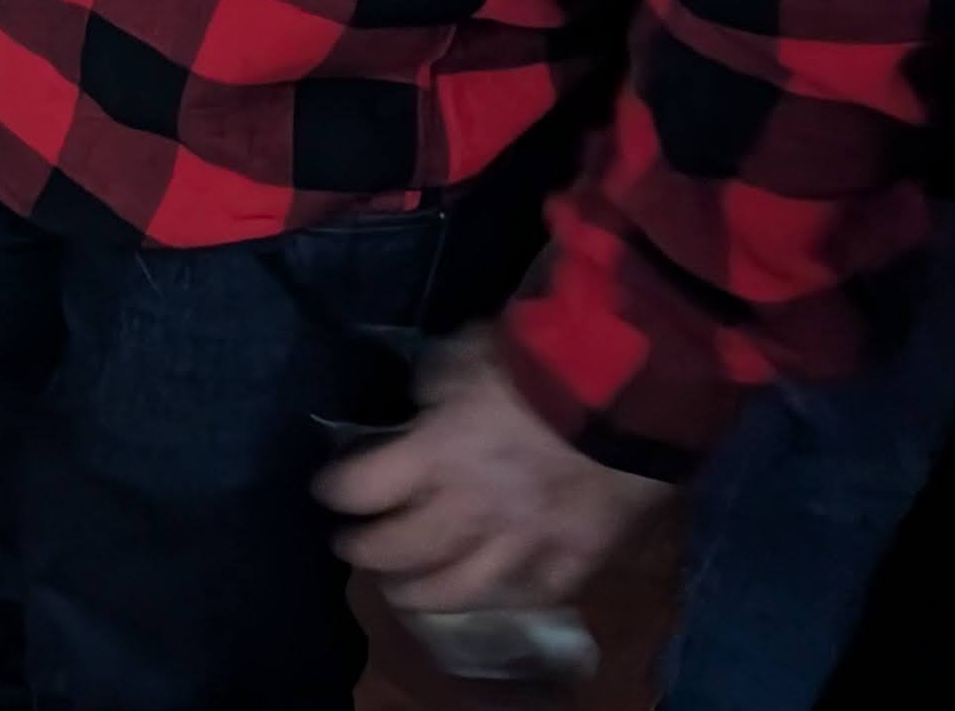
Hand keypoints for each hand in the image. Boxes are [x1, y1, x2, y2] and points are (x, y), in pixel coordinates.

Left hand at [318, 331, 659, 615]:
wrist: (627, 393)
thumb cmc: (535, 362)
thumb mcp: (460, 357)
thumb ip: (430, 393)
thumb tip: (417, 414)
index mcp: (434, 454)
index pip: (359, 488)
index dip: (334, 491)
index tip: (327, 490)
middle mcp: (469, 510)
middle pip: (396, 552)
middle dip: (363, 550)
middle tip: (351, 545)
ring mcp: (522, 545)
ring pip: (456, 592)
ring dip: (417, 593)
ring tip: (400, 588)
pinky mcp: (572, 563)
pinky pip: (525, 597)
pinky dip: (495, 598)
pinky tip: (479, 592)